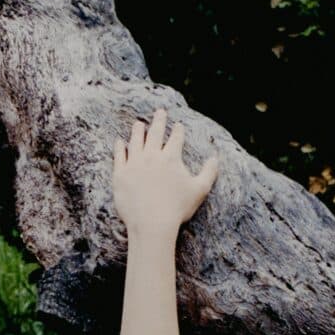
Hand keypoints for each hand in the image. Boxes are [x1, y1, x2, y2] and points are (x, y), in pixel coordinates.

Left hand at [110, 111, 221, 239]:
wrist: (152, 223)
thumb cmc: (178, 208)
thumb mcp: (200, 190)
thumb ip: (209, 172)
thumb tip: (216, 158)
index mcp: (171, 158)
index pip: (175, 139)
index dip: (177, 130)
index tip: (178, 124)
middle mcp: (151, 156)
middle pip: (155, 134)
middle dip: (158, 121)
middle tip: (159, 112)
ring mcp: (134, 164)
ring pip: (135, 142)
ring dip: (137, 131)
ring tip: (138, 124)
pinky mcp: (120, 174)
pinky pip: (118, 156)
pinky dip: (119, 147)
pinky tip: (119, 142)